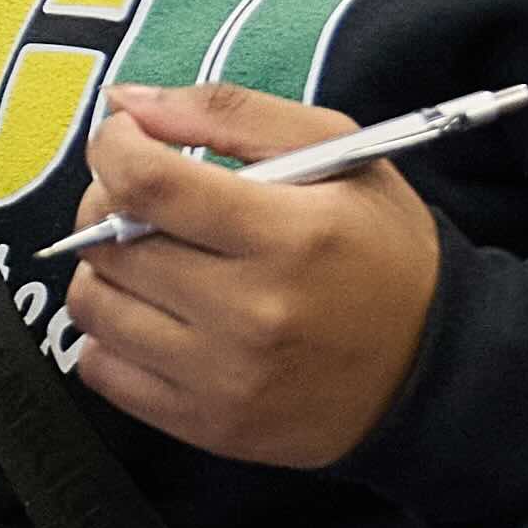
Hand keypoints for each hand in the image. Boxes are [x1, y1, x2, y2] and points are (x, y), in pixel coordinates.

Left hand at [61, 88, 445, 473]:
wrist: (433, 370)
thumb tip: (126, 103)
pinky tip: (154, 315)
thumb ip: (229, 112)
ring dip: (106, 270)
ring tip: (152, 258)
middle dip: (108, 205)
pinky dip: (109, 335)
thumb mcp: (337, 152)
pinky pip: (99, 370)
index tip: (122, 140)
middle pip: (109, 244)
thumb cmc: (383, 253)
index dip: (113, 148)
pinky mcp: (207, 424)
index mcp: (289, 235)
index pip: (148, 184)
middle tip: (146, 201)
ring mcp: (225, 377)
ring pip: (94, 306)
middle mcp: (252, 312)